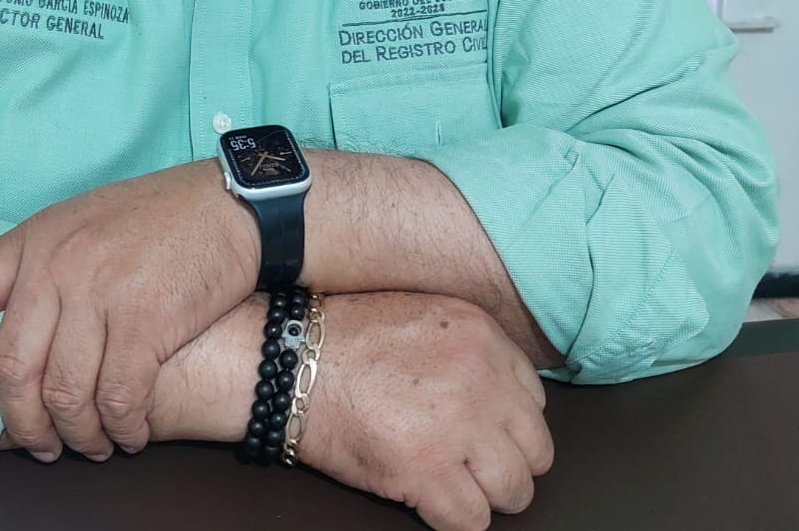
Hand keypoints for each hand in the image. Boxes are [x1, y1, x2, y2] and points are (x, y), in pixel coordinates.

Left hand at [0, 160, 257, 460]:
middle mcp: (57, 263)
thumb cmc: (160, 217)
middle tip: (43, 446)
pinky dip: (121, 428)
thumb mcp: (85, 221)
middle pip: (13, 367)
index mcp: (36, 236)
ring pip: (65, 394)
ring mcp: (99, 291)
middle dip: (23, 423)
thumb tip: (17, 332)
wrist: (231, 204)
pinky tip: (130, 432)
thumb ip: (47, 266)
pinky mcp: (144, 321)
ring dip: (78, 435)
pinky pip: (117, 399)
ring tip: (95, 443)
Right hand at [300, 292, 553, 530]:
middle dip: (503, 461)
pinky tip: (426, 497)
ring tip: (449, 481)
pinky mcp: (427, 471)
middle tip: (468, 461)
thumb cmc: (343, 337)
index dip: (505, 419)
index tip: (481, 427)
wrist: (289, 359)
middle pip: (535, 449)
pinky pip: (473, 522)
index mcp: (480, 334)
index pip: (534, 399)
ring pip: (515, 491)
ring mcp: (457, 427)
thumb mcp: (421, 315)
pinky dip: (452, 518)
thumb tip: (500, 393)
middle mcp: (480, 378)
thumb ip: (468, 347)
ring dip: (483, 493)